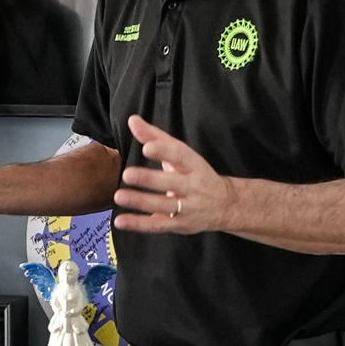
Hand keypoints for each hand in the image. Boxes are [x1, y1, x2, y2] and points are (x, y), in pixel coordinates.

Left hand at [110, 114, 234, 234]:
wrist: (225, 206)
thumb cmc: (195, 174)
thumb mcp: (182, 155)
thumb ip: (156, 137)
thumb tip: (132, 120)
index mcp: (194, 165)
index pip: (181, 156)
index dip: (165, 151)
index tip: (148, 147)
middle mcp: (193, 187)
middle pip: (172, 183)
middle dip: (149, 179)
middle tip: (127, 174)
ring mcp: (187, 208)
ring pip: (163, 206)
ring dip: (141, 202)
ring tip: (119, 196)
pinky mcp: (178, 225)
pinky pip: (157, 226)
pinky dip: (138, 224)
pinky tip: (120, 221)